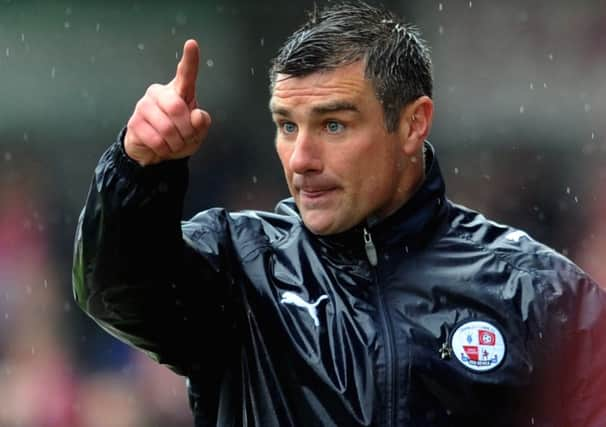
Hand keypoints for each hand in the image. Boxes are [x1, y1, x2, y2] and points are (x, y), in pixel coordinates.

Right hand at [124, 39, 210, 165]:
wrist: (157, 153)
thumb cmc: (179, 136)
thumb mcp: (197, 132)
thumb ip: (202, 123)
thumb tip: (197, 116)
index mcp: (179, 91)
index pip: (186, 73)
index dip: (190, 59)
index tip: (192, 44)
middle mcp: (160, 93)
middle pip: (177, 108)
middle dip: (186, 130)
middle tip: (185, 137)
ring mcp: (145, 106)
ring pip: (167, 127)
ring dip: (176, 142)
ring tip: (173, 143)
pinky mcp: (135, 122)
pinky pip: (156, 140)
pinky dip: (164, 149)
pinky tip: (162, 147)